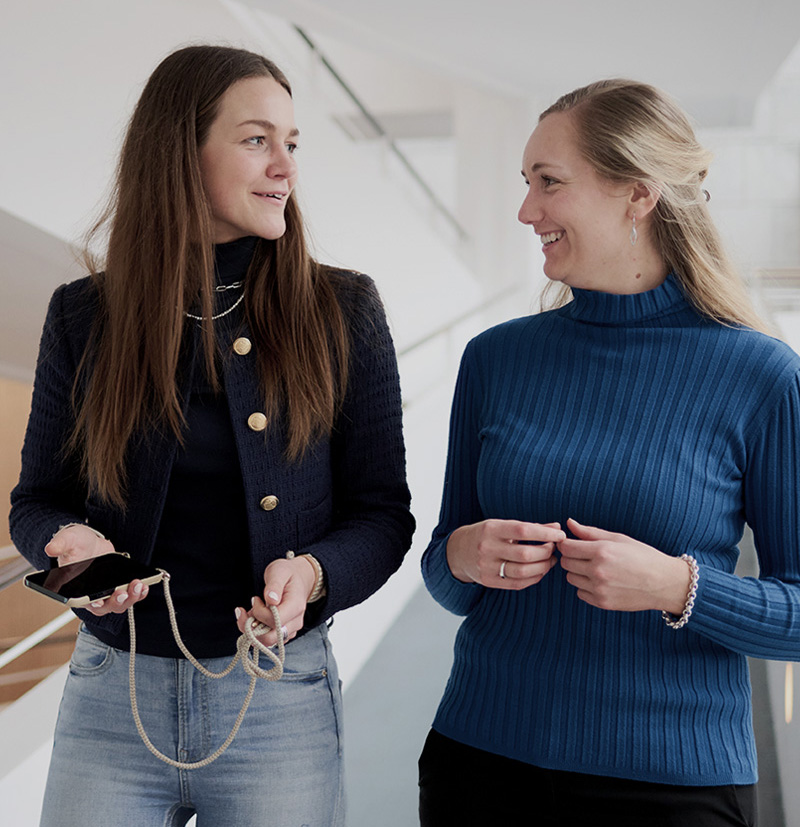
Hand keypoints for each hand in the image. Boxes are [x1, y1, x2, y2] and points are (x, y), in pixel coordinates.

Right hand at [45, 524, 149, 614]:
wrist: (91, 543)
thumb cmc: (77, 544)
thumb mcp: (68, 540)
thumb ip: (60, 544)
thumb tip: (51, 548)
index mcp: (74, 588)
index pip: (80, 602)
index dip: (89, 604)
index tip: (97, 602)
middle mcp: (91, 596)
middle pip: (103, 608)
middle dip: (115, 602)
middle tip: (122, 592)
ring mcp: (106, 593)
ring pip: (119, 604)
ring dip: (130, 598)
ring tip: (138, 585)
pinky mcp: (119, 588)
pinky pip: (130, 596)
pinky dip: (138, 593)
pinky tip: (145, 586)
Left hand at [235, 556, 316, 646]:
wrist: (299, 578)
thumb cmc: (288, 574)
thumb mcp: (279, 571)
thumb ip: (274, 585)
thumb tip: (271, 599)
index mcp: (296, 606)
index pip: (275, 621)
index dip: (260, 613)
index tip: (255, 599)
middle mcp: (295, 622)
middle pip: (270, 638)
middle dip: (251, 628)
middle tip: (245, 611)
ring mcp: (289, 630)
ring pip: (266, 642)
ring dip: (251, 630)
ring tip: (250, 611)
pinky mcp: (283, 633)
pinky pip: (266, 640)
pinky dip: (255, 631)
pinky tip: (253, 617)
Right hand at [446, 519, 563, 588]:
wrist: (458, 552)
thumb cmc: (486, 535)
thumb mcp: (503, 525)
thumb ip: (530, 527)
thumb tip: (556, 527)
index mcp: (491, 529)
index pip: (523, 530)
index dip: (545, 533)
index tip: (560, 534)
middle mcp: (487, 548)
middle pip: (525, 554)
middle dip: (546, 552)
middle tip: (554, 548)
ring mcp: (486, 567)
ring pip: (523, 571)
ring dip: (543, 567)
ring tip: (550, 560)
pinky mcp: (488, 581)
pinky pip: (517, 583)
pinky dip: (533, 578)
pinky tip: (539, 571)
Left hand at [558, 518, 689, 612]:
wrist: (664, 583)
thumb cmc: (642, 556)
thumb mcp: (618, 539)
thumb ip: (590, 532)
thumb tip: (569, 523)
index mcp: (602, 551)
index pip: (566, 547)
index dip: (567, 544)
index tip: (573, 544)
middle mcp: (598, 571)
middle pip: (565, 563)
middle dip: (572, 558)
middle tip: (586, 556)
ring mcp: (599, 589)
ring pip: (571, 578)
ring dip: (578, 573)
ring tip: (596, 568)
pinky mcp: (602, 603)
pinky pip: (580, 593)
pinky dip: (586, 587)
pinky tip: (601, 582)